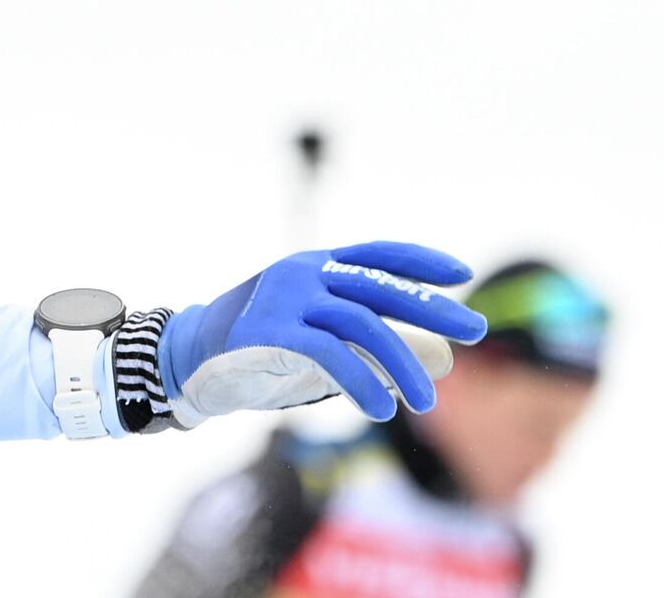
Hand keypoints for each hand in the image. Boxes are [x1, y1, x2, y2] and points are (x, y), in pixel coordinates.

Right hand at [158, 241, 487, 426]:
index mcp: (312, 266)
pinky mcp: (270, 331)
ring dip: (401, 364)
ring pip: (360, 324)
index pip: (375, 254)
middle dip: (430, 308)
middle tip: (474, 330)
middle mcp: (302, 273)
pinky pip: (329, 355)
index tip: (460, 276)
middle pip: (378, 286)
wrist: (188, 360)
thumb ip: (371, 343)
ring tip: (425, 401)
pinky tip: (378, 408)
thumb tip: (442, 358)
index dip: (418, 262)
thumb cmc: (260, 351)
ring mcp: (284, 299)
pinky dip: (360, 382)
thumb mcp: (319, 340)